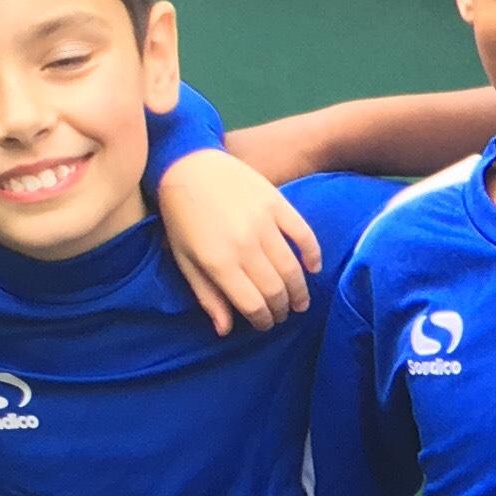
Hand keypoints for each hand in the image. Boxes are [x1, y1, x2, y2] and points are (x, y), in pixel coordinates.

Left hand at [157, 146, 321, 332]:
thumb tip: (225, 330)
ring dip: (300, 291)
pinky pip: (303, 235)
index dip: (263, 320)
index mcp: (218, 262)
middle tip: (283, 314)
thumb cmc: (182, 218)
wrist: (188, 165)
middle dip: (282, 309)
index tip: (266, 324)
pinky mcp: (277, 203)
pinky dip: (313, 255)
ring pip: (292, 268)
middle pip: (275, 290)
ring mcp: (263, 223)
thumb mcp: (185, 260)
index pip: (252, 304)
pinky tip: (313, 269)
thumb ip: (207, 295)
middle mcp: (243, 245)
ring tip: (301, 301)